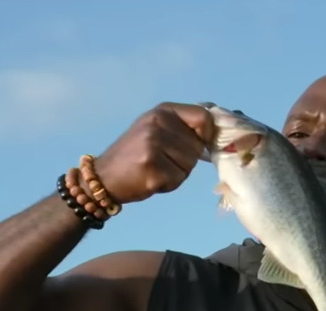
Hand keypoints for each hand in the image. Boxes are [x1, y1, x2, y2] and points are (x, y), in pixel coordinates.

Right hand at [92, 102, 215, 203]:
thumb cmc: (136, 155)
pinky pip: (178, 179)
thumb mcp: (158, 129)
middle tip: (162, 160)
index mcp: (162, 110)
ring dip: (177, 173)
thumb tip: (222, 126)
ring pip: (190, 164)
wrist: (104, 177)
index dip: (207, 135)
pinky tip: (150, 179)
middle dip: (186, 160)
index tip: (196, 145)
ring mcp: (153, 144)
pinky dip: (168, 184)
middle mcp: (157, 122)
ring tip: (155, 169)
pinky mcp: (151, 167)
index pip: (204, 117)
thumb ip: (185, 126)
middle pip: (198, 146)